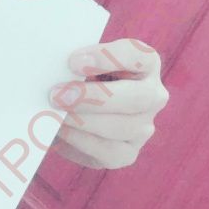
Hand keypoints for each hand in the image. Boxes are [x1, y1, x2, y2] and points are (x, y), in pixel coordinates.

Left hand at [49, 39, 168, 168]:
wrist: (74, 108)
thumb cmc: (78, 75)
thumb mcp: (81, 61)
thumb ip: (75, 62)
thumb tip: (54, 69)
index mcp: (146, 62)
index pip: (138, 55)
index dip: (106, 57)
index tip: (73, 61)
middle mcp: (153, 95)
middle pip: (137, 97)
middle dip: (94, 97)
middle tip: (57, 94)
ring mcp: (144, 126)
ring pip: (123, 127)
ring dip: (84, 120)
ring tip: (55, 113)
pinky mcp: (128, 152)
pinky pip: (110, 151)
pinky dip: (82, 141)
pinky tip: (62, 130)